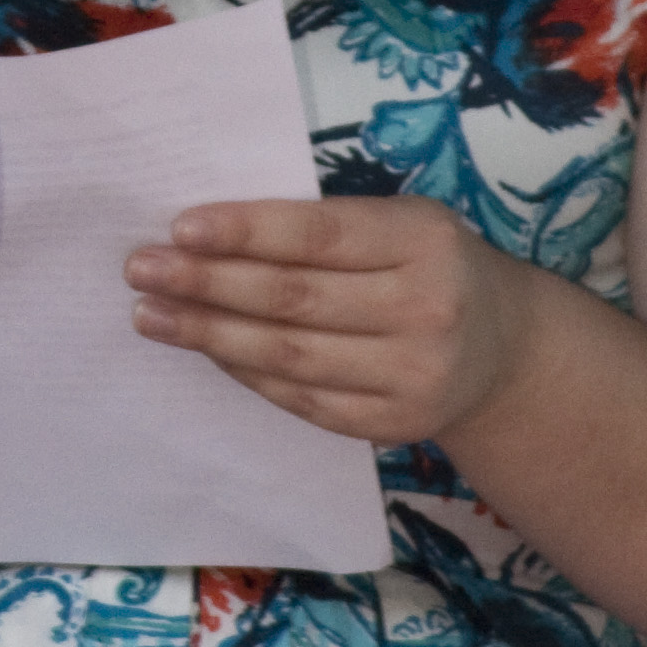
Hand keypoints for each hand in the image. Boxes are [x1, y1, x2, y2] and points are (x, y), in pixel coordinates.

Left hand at [124, 195, 532, 453]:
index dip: (246, 232)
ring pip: (289, 357)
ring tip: (151, 314)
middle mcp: (426, 310)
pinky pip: (300, 399)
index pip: (319, 236)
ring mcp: (411, 375)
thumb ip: (326, 226)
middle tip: (142, 269)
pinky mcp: (392, 424)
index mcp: (423, 241)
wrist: (505, 350)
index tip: (180, 227)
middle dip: (207, 284)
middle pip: (294, 300)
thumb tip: (209, 233)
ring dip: (210, 334)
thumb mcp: (402, 223)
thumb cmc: (428, 265)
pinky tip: (205, 350)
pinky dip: (245, 372)